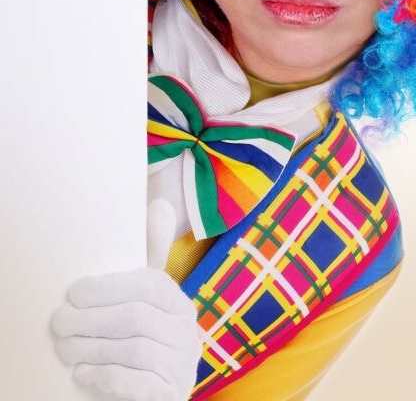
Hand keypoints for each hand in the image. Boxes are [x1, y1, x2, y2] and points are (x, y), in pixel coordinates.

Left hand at [51, 199, 202, 400]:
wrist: (153, 396)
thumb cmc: (143, 341)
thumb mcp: (146, 301)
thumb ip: (149, 258)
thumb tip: (160, 203)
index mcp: (180, 304)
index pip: (150, 285)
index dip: (109, 287)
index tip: (73, 292)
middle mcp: (187, 333)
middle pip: (137, 318)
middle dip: (92, 319)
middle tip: (59, 322)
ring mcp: (182, 367)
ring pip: (134, 350)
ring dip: (92, 347)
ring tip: (64, 348)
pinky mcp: (169, 395)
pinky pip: (137, 383)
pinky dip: (106, 377)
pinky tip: (84, 373)